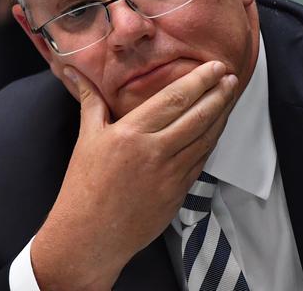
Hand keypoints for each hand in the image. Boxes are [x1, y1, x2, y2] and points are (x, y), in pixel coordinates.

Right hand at [31, 61, 237, 289]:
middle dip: (218, 93)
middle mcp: (154, 151)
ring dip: (222, 115)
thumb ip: (90, 100)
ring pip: (205, 138)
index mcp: (131, 133)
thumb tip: (72, 71)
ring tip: (230, 96)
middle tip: (231, 75)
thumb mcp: (87, 138)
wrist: (90, 236)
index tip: (213, 66)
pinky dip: (212, 141)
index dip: (198, 80)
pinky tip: (217, 128)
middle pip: (197, 116)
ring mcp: (170, 174)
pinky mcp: (178, 193)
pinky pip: (201, 161)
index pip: (173, 99)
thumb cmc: (84, 185)